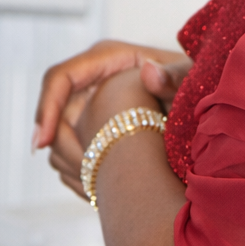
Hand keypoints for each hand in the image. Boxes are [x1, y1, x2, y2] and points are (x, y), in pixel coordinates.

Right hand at [34, 41, 191, 200]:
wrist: (200, 99)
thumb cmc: (195, 82)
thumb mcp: (190, 78)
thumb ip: (174, 76)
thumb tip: (149, 73)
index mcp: (107, 58)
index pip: (60, 78)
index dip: (47, 108)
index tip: (43, 142)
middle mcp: (92, 77)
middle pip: (54, 110)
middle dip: (57, 145)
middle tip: (79, 178)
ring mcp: (90, 100)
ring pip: (61, 133)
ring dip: (72, 161)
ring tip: (96, 188)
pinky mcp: (92, 122)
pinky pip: (74, 146)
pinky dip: (83, 167)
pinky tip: (101, 187)